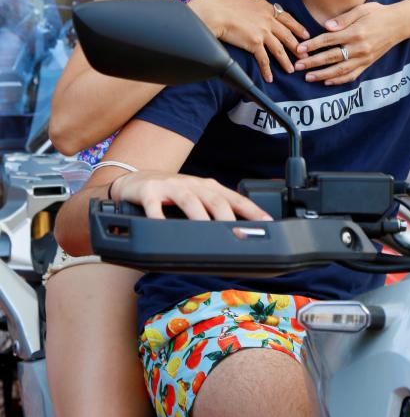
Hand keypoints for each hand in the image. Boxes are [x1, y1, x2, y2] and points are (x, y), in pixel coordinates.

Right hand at [113, 171, 272, 221]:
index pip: (235, 198)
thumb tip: (240, 235)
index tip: (267, 223)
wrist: (135, 181)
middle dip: (228, 216)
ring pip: (188, 199)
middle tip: (239, 234)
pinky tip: (162, 228)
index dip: (252, 210)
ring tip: (207, 231)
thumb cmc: (171, 194)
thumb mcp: (197, 200)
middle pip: (214, 199)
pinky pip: (154, 206)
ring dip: (199, 215)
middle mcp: (192, 185)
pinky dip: (158, 216)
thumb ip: (215, 213)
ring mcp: (170, 187)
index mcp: (208, 188)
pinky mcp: (148, 192)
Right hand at [190, 0, 309, 82]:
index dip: (296, 27)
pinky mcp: (254, 44)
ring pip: (279, 48)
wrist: (212, 12)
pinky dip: (267, 70)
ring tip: (291, 69)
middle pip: (287, 34)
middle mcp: (267, 19)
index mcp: (264, 6)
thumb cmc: (219, 0)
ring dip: (286, 60)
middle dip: (297, 45)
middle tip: (305, 53)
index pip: (286, 18)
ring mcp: (262, 32)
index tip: (305, 34)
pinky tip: (269, 78)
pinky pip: (263, 59)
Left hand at [294, 2, 402, 84]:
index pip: (329, 40)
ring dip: (323, 74)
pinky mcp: (368, 64)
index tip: (300, 48)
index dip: (313, 45)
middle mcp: (360, 48)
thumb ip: (343, 19)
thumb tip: (326, 26)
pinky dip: (339, 80)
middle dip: (313, 62)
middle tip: (297, 66)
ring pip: (340, 70)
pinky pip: (352, 75)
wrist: (400, 24)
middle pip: (332, 57)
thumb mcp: (361, 9)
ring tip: (308, 77)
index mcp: (356, 32)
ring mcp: (364, 58)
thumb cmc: (378, 14)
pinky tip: (327, 81)